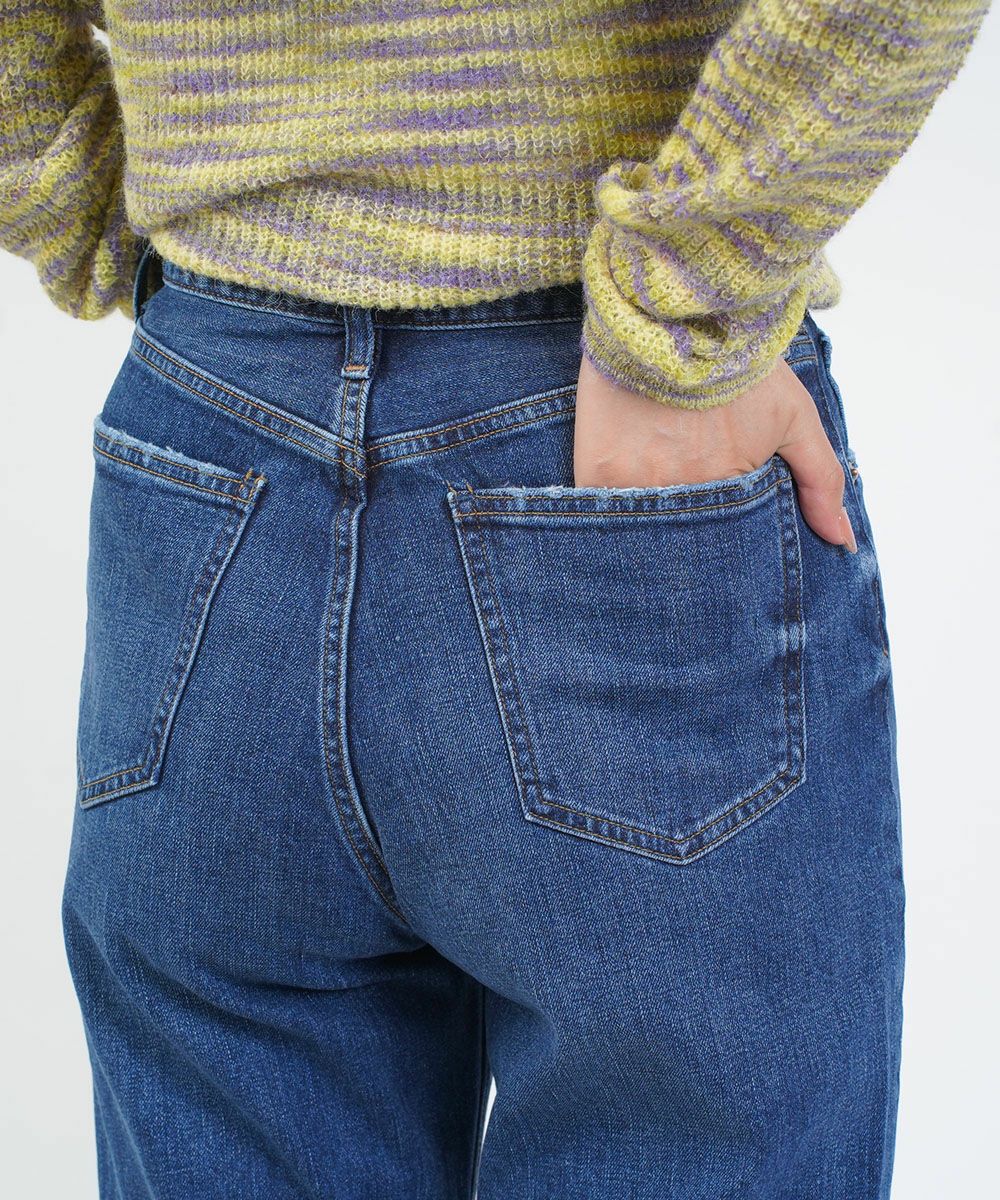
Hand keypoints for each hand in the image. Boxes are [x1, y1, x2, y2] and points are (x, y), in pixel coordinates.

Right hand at [574, 353, 856, 550]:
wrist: (677, 310)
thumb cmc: (737, 361)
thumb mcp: (793, 415)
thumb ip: (822, 479)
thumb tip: (843, 541)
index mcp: (730, 489)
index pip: (726, 546)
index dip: (722, 545)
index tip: (717, 546)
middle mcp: (683, 496)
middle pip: (681, 544)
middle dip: (685, 543)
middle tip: (684, 522)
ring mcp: (636, 487)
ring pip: (639, 534)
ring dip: (644, 532)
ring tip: (650, 507)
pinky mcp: (596, 472)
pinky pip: (598, 514)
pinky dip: (606, 515)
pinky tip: (617, 494)